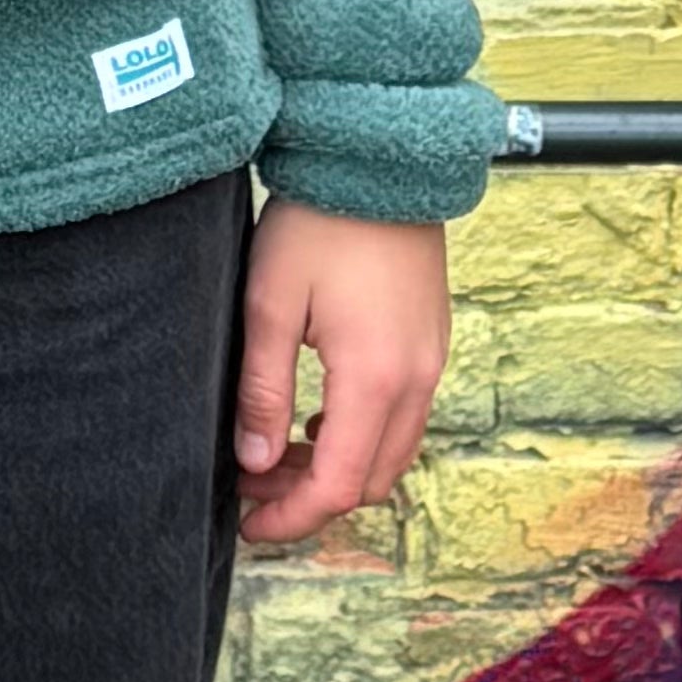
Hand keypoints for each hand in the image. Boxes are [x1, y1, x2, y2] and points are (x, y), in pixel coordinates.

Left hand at [233, 204, 449, 544]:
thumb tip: (254, 464)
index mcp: (375, 379)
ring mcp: (432, 360)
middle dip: (312, 496)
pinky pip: (404, 415)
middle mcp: (417, 380)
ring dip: (339, 466)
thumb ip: (263, 391)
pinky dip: (363, 434)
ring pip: (392, 451)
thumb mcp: (270, 303)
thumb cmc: (318, 221)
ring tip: (278, 452)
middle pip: (372, 480)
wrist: (378, 157)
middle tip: (253, 485)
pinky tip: (320, 415)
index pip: (340, 486)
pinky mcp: (432, 339)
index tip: (248, 524)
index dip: (293, 517)